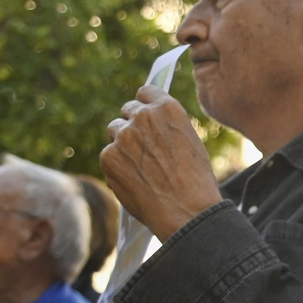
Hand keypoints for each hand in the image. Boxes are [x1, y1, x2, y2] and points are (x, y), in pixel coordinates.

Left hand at [100, 86, 222, 240]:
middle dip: (132, 124)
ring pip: (114, 131)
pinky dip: (116, 167)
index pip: (145, 92)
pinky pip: (107, 155)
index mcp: (168, 109)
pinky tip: (135, 181)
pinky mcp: (108, 156)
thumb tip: (150, 125)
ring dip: (122, 144)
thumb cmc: (195, 181)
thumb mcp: (189, 142)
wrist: (187, 211)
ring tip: (140, 167)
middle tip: (141, 147)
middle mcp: (144, 116)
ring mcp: (124, 135)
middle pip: (127, 110)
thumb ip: (167, 126)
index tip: (144, 115)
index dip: (145, 105)